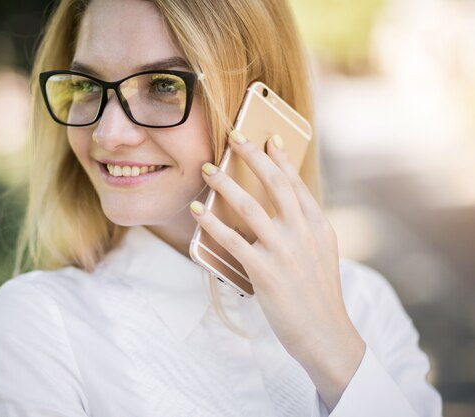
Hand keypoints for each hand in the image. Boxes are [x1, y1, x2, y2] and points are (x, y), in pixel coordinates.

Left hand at [189, 130, 365, 410]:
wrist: (326, 334)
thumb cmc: (318, 294)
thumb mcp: (321, 254)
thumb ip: (303, 228)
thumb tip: (279, 208)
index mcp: (317, 226)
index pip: (296, 183)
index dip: (280, 158)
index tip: (267, 138)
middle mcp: (302, 232)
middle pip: (274, 184)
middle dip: (252, 156)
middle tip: (233, 136)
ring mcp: (284, 251)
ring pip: (249, 206)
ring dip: (225, 184)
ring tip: (207, 169)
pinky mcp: (265, 271)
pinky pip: (232, 240)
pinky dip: (212, 222)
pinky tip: (198, 211)